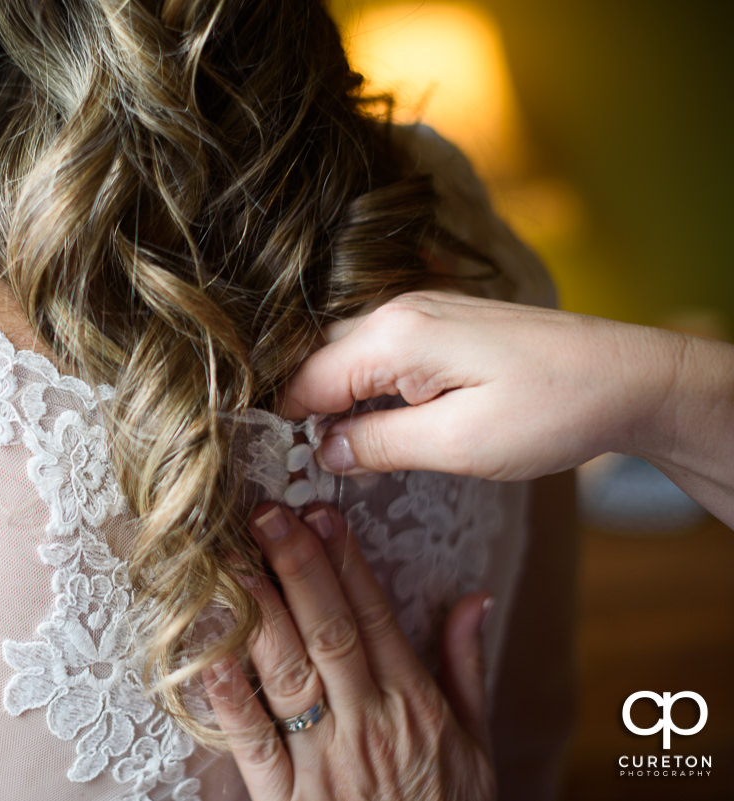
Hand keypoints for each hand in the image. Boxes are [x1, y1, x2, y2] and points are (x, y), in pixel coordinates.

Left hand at [204, 502, 494, 800]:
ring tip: (230, 561)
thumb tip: (474, 598)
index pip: (376, 619)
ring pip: (288, 677)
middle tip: (266, 513)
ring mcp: (325, 766)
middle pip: (328, 634)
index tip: (320, 512)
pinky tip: (207, 652)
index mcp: (414, 708)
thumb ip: (466, 669)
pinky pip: (252, 745)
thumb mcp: (478, 746)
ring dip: (258, 614)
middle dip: (297, 569)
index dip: (346, 563)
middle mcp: (369, 727)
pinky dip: (228, 698)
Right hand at [283, 291, 685, 481]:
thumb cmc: (553, 410)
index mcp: (395, 336)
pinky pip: (379, 351)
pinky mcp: (442, 321)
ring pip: (345, 355)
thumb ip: (379, 446)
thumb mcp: (460, 445)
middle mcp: (398, 311)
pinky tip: (383, 424)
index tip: (280, 469)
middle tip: (315, 468)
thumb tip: (323, 451)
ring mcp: (421, 310)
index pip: (303, 382)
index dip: (284, 428)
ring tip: (348, 452)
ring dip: (338, 402)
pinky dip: (369, 388)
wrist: (631, 376)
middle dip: (306, 412)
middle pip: (316, 362)